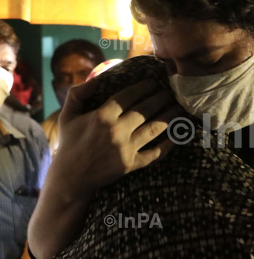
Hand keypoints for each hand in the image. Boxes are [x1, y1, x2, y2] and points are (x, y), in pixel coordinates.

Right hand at [54, 78, 183, 196]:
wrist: (71, 178)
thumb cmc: (70, 145)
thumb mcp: (67, 117)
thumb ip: (77, 95)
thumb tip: (95, 80)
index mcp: (102, 116)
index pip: (128, 96)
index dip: (143, 87)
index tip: (154, 82)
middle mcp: (116, 130)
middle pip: (145, 110)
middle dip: (160, 99)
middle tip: (170, 93)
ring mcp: (126, 148)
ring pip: (154, 129)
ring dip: (169, 117)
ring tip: (179, 109)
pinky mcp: (131, 164)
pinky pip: (155, 153)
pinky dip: (168, 144)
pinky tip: (177, 135)